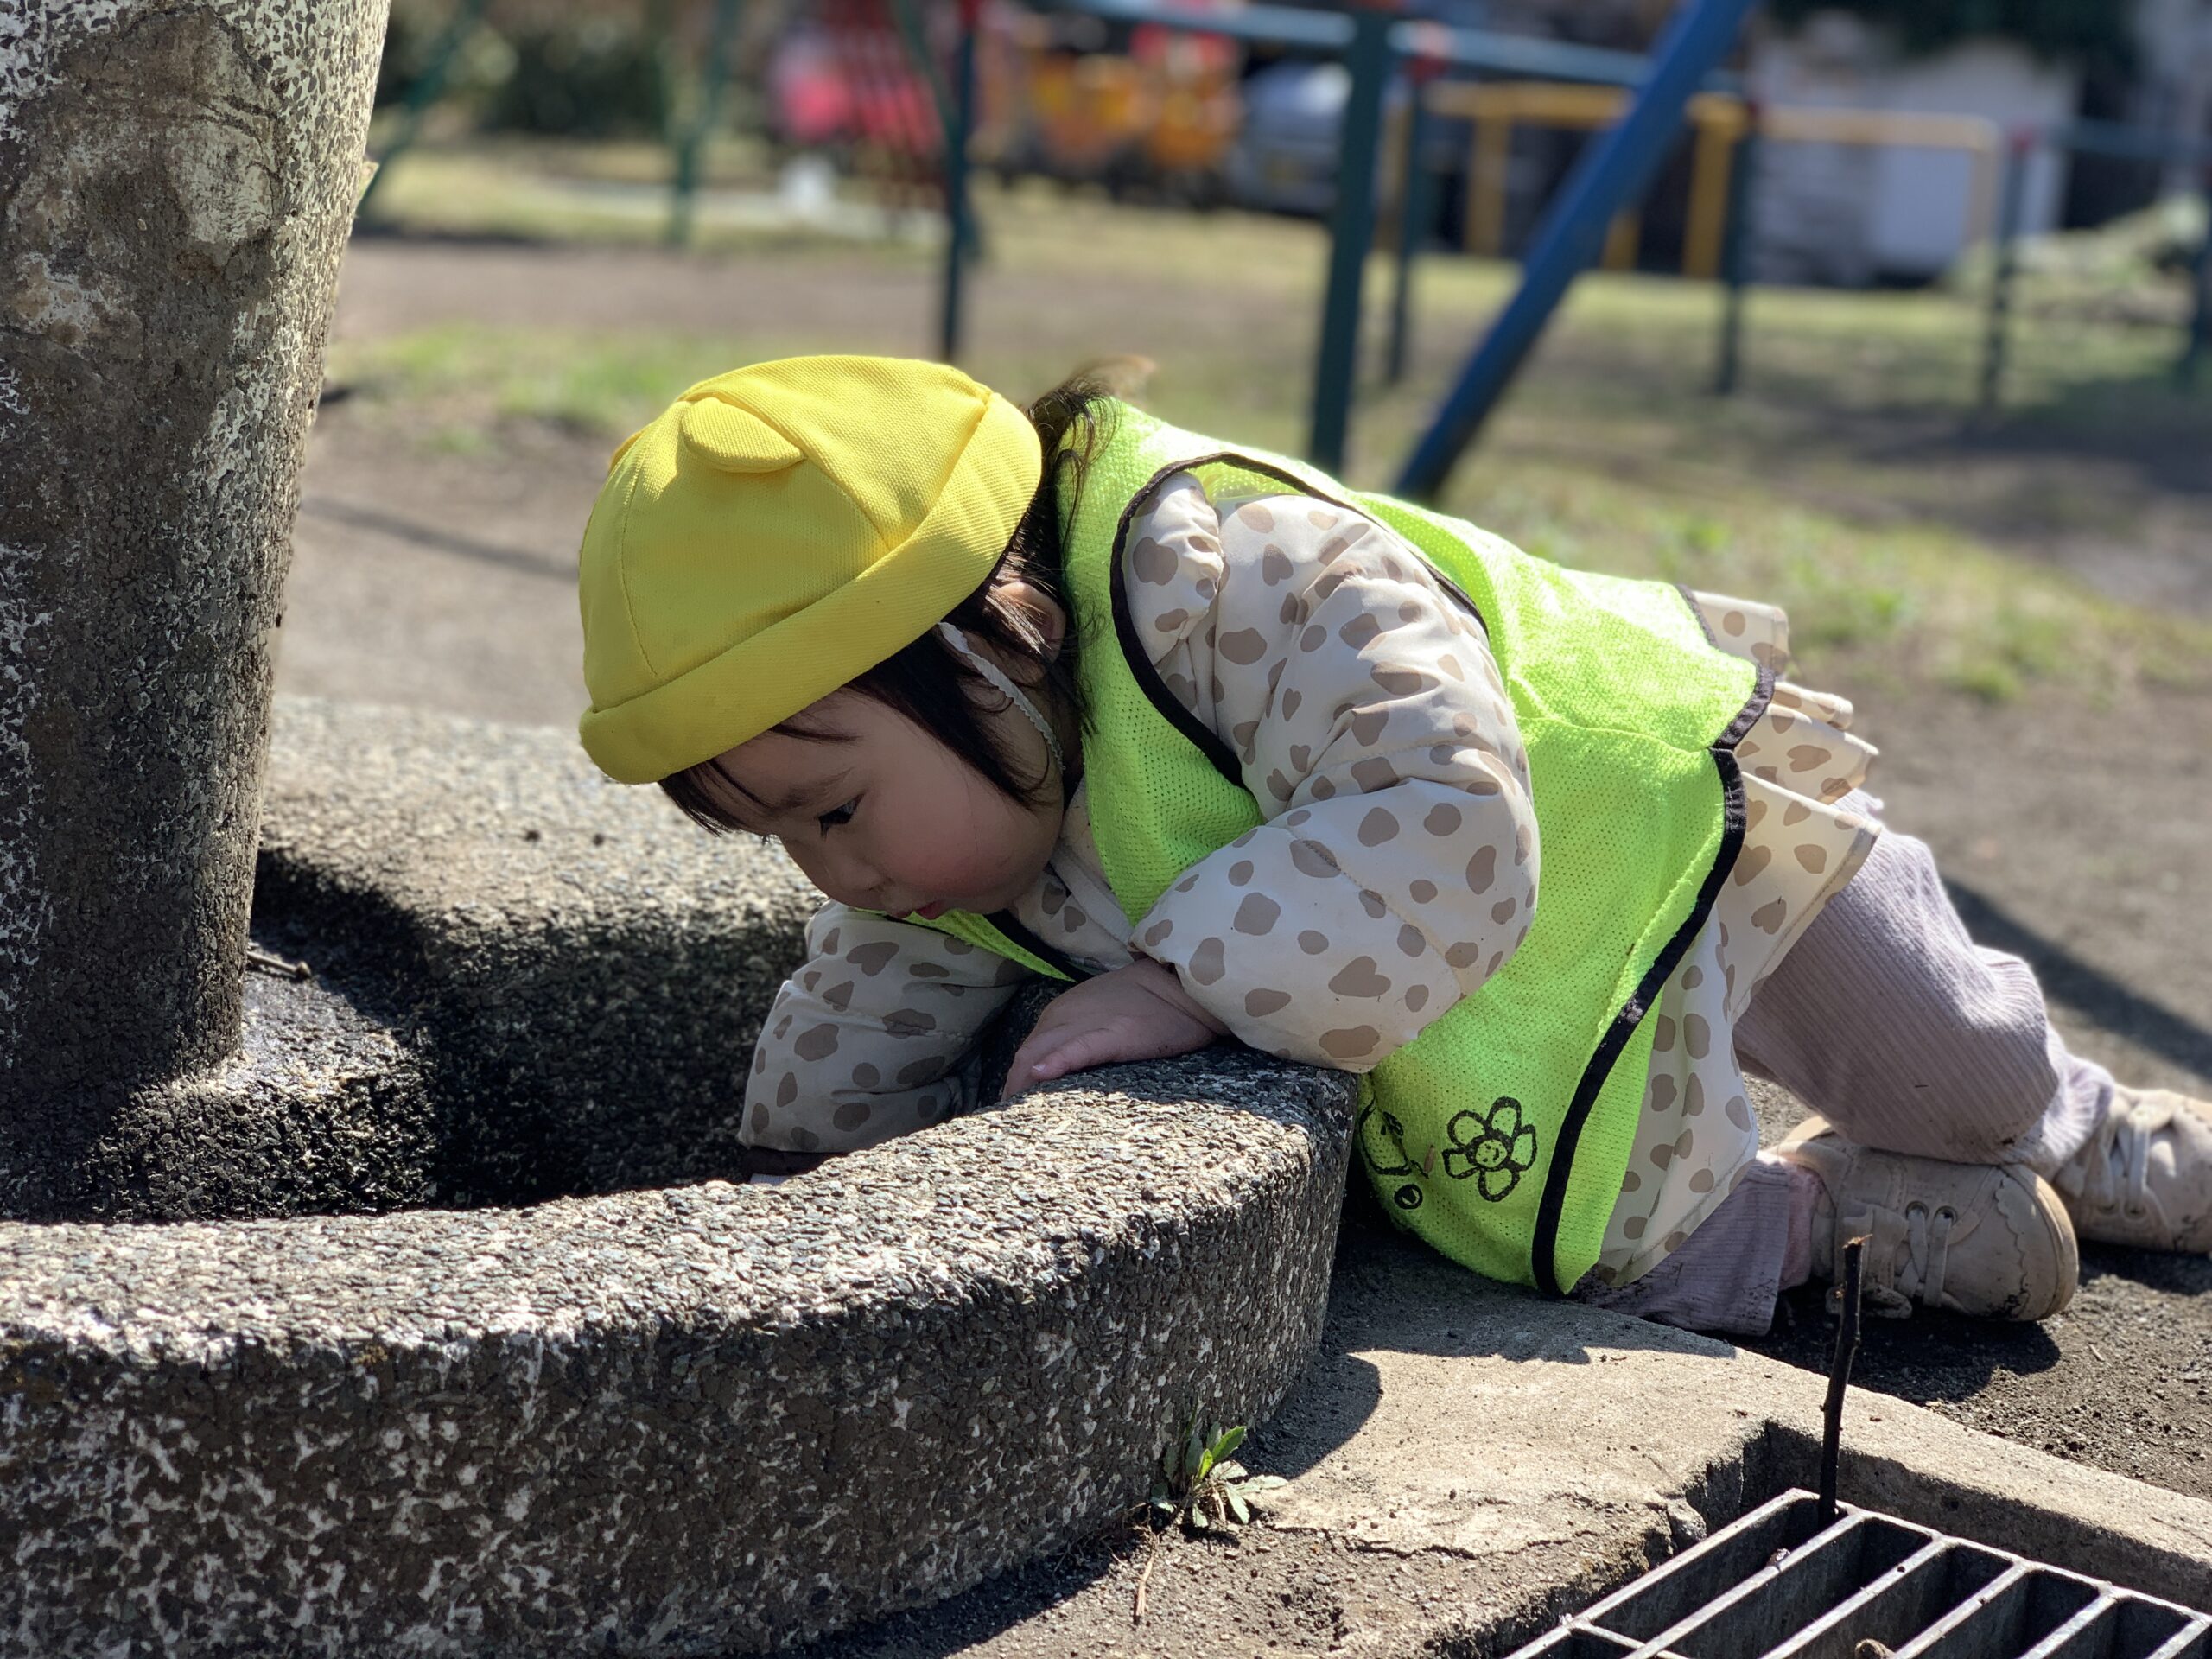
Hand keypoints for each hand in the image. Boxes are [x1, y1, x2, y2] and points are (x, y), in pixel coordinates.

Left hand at [1000, 957, 1228, 1100]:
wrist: (1179, 983)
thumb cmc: (1146, 1004)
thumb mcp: (1098, 1014)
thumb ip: (1075, 1035)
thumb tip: (1057, 1068)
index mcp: (1061, 1013)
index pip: (1028, 1050)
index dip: (1016, 1079)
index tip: (1015, 1105)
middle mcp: (1064, 1016)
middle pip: (1026, 1054)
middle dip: (1013, 1087)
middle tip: (1010, 1119)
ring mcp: (1085, 1024)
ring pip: (1039, 1053)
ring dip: (1023, 1085)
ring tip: (1018, 1116)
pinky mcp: (1112, 1035)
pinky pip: (1075, 1049)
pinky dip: (1053, 1063)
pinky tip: (1039, 1077)